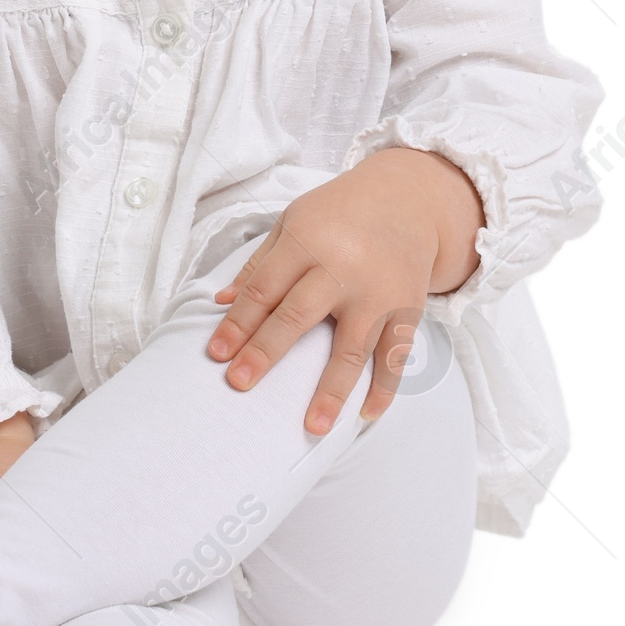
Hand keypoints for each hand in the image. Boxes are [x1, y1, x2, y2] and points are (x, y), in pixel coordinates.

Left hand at [207, 147, 482, 434]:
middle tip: (239, 383)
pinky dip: (384, 387)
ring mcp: (378, 293)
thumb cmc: (339, 213)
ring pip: (351, 348)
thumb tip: (221, 303)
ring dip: (331, 390)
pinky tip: (367, 415)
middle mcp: (343, 268)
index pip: (264, 288)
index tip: (216, 353)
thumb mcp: (293, 223)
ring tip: (312, 427)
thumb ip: (259, 264)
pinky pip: (395, 356)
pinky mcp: (407, 310)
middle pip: (298, 316)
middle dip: (266, 352)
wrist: (409, 198)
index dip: (238, 322)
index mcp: (308, 242)